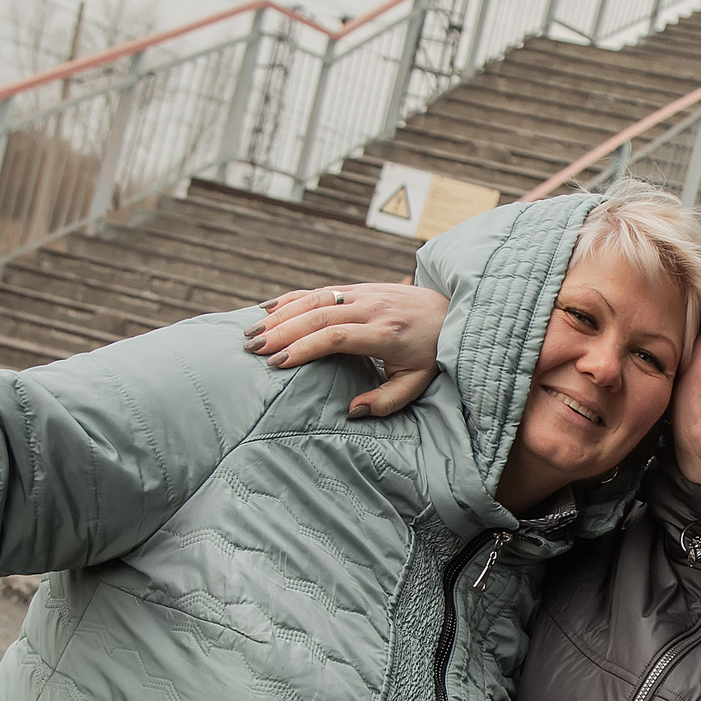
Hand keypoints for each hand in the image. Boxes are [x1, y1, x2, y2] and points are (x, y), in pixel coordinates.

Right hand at [244, 282, 449, 417]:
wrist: (449, 311)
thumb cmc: (430, 353)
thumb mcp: (416, 383)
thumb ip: (386, 401)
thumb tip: (351, 412)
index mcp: (385, 333)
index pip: (337, 337)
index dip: (305, 348)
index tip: (279, 363)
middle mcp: (372, 307)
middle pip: (318, 315)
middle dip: (282, 332)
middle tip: (253, 348)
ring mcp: (363, 293)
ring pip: (314, 299)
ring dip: (280, 314)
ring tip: (251, 332)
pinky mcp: (358, 287)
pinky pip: (319, 289)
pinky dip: (291, 298)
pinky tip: (267, 308)